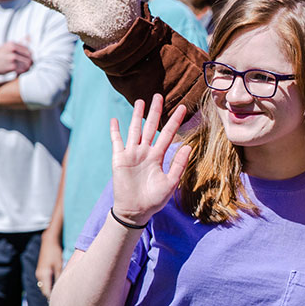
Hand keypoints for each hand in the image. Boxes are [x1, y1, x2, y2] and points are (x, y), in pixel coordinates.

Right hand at [0, 41, 32, 76]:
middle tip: (26, 67)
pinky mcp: (11, 67)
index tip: (26, 61)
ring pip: (28, 64)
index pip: (28, 50)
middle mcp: (12, 50)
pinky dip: (22, 72)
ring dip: (27, 68)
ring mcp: (12, 58)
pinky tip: (17, 73)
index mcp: (12, 44)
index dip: (29, 57)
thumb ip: (17, 44)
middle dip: (30, 63)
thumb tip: (29, 36)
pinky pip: (23, 70)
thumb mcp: (5, 47)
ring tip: (22, 70)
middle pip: (30, 57)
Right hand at [35, 231, 62, 298]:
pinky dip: (49, 285)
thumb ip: (60, 277)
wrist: (49, 242)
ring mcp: (39, 273)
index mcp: (44, 275)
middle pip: (45, 291)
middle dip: (52, 296)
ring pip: (44, 286)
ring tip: (61, 295)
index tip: (61, 304)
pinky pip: (44, 282)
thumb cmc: (56, 253)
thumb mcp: (60, 265)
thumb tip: (61, 288)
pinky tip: (57, 286)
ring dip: (50, 290)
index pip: (47, 292)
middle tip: (62, 302)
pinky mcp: (40, 271)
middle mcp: (39, 276)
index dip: (53, 299)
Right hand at [109, 94, 191, 223]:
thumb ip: (179, 164)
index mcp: (158, 156)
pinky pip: (117, 142)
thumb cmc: (154, 199)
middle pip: (151, 126)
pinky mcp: (119, 159)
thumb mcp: (171, 182)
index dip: (175, 121)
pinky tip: (115, 120)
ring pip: (135, 130)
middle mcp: (146, 152)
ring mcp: (132, 154)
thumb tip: (189, 146)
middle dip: (155, 111)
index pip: (168, 134)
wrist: (136, 211)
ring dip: (137, 115)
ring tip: (140, 101)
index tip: (182, 107)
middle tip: (158, 95)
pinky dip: (115, 131)